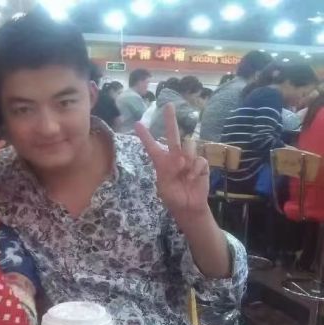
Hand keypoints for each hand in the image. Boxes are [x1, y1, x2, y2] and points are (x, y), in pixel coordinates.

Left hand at [134, 103, 209, 220]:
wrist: (188, 207)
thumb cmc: (173, 197)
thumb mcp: (164, 187)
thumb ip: (169, 172)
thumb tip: (181, 159)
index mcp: (161, 162)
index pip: (152, 146)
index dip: (145, 136)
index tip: (137, 124)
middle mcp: (175, 156)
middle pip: (173, 135)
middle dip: (170, 119)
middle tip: (168, 105)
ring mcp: (189, 158)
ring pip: (188, 145)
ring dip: (187, 157)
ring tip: (183, 171)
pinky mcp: (201, 164)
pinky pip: (199, 159)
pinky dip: (195, 169)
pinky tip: (192, 177)